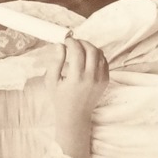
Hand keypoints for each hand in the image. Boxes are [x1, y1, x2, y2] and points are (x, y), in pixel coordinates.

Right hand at [48, 37, 107, 157]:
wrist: (75, 115)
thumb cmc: (60, 98)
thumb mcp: (51, 81)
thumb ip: (55, 62)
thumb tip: (60, 45)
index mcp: (76, 78)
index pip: (77, 51)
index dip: (71, 42)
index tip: (66, 41)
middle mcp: (91, 78)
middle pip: (91, 50)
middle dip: (82, 42)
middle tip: (74, 43)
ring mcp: (100, 80)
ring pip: (100, 54)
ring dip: (90, 47)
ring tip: (80, 49)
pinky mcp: (106, 81)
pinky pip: (104, 62)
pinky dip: (97, 55)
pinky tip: (88, 57)